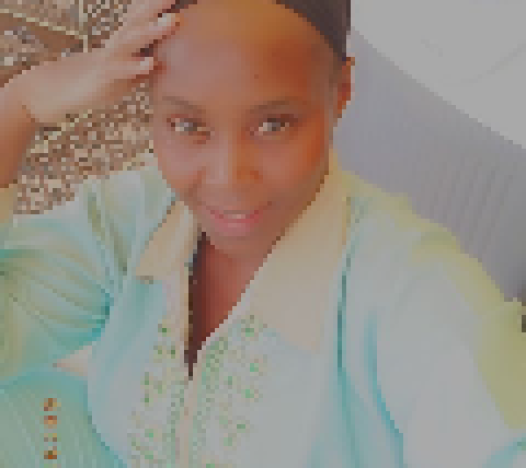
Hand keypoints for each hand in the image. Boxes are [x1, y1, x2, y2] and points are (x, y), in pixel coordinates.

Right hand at [13, 0, 180, 125]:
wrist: (69, 89)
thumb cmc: (107, 77)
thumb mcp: (132, 66)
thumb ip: (150, 59)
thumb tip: (172, 58)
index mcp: (128, 39)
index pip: (145, 16)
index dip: (159, 5)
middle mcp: (119, 43)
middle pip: (139, 20)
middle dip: (158, 7)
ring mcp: (111, 58)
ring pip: (131, 40)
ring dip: (152, 30)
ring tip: (171, 22)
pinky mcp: (104, 76)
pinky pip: (121, 70)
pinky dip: (136, 66)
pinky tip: (151, 63)